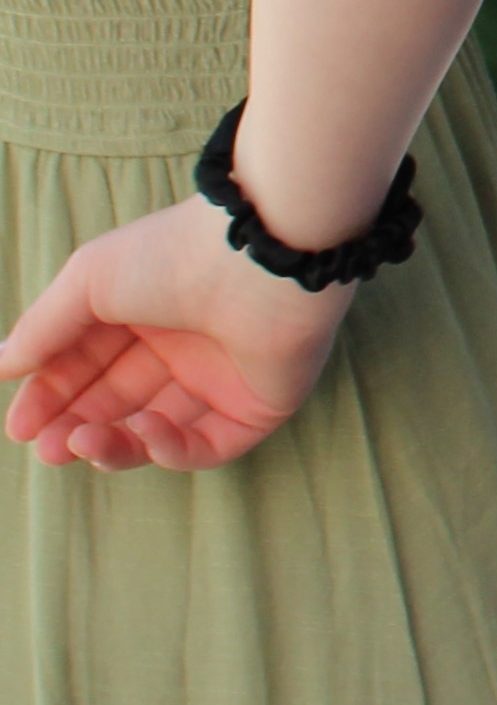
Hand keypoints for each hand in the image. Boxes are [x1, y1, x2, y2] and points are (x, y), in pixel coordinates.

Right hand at [0, 193, 359, 469]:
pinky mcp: (259, 406)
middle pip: (119, 404)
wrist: (261, 256)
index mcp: (145, 311)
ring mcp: (222, 377)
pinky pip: (207, 445)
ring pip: (157, 431)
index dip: (51, 399)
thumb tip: (0, 366)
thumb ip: (43, 330)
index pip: (88, 367)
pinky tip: (145, 430)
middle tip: (46, 449)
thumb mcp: (87, 283)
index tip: (19, 428)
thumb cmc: (172, 255)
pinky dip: (169, 449)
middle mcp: (184, 345)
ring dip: (114, 444)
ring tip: (79, 442)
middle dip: (76, 429)